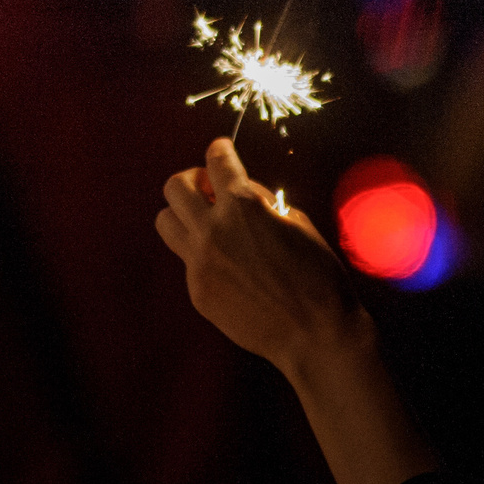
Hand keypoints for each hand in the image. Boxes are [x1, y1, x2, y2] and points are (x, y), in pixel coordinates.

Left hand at [156, 136, 365, 376]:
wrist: (315, 334)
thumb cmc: (317, 275)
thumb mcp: (298, 223)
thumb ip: (262, 202)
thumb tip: (242, 191)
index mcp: (242, 206)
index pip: (217, 161)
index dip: (220, 149)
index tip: (221, 149)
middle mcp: (212, 229)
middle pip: (174, 186)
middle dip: (192, 179)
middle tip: (209, 188)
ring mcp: (199, 263)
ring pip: (165, 222)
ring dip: (183, 215)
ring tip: (207, 223)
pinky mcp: (197, 291)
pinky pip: (187, 260)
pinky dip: (202, 254)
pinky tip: (227, 266)